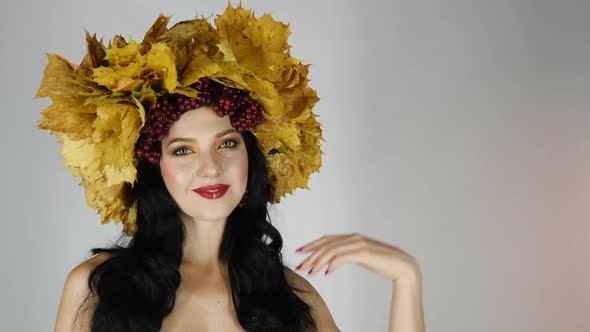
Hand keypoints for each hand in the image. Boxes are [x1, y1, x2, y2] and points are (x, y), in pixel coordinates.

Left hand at [295, 233, 420, 281]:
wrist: (402, 265)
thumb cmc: (383, 263)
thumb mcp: (361, 258)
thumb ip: (347, 255)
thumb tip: (332, 262)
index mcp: (352, 238)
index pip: (326, 239)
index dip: (311, 245)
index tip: (299, 252)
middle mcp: (354, 238)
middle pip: (325, 244)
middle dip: (310, 255)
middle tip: (299, 265)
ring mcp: (359, 244)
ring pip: (331, 251)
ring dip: (318, 262)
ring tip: (310, 272)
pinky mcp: (364, 253)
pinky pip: (342, 257)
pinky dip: (332, 264)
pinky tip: (326, 272)